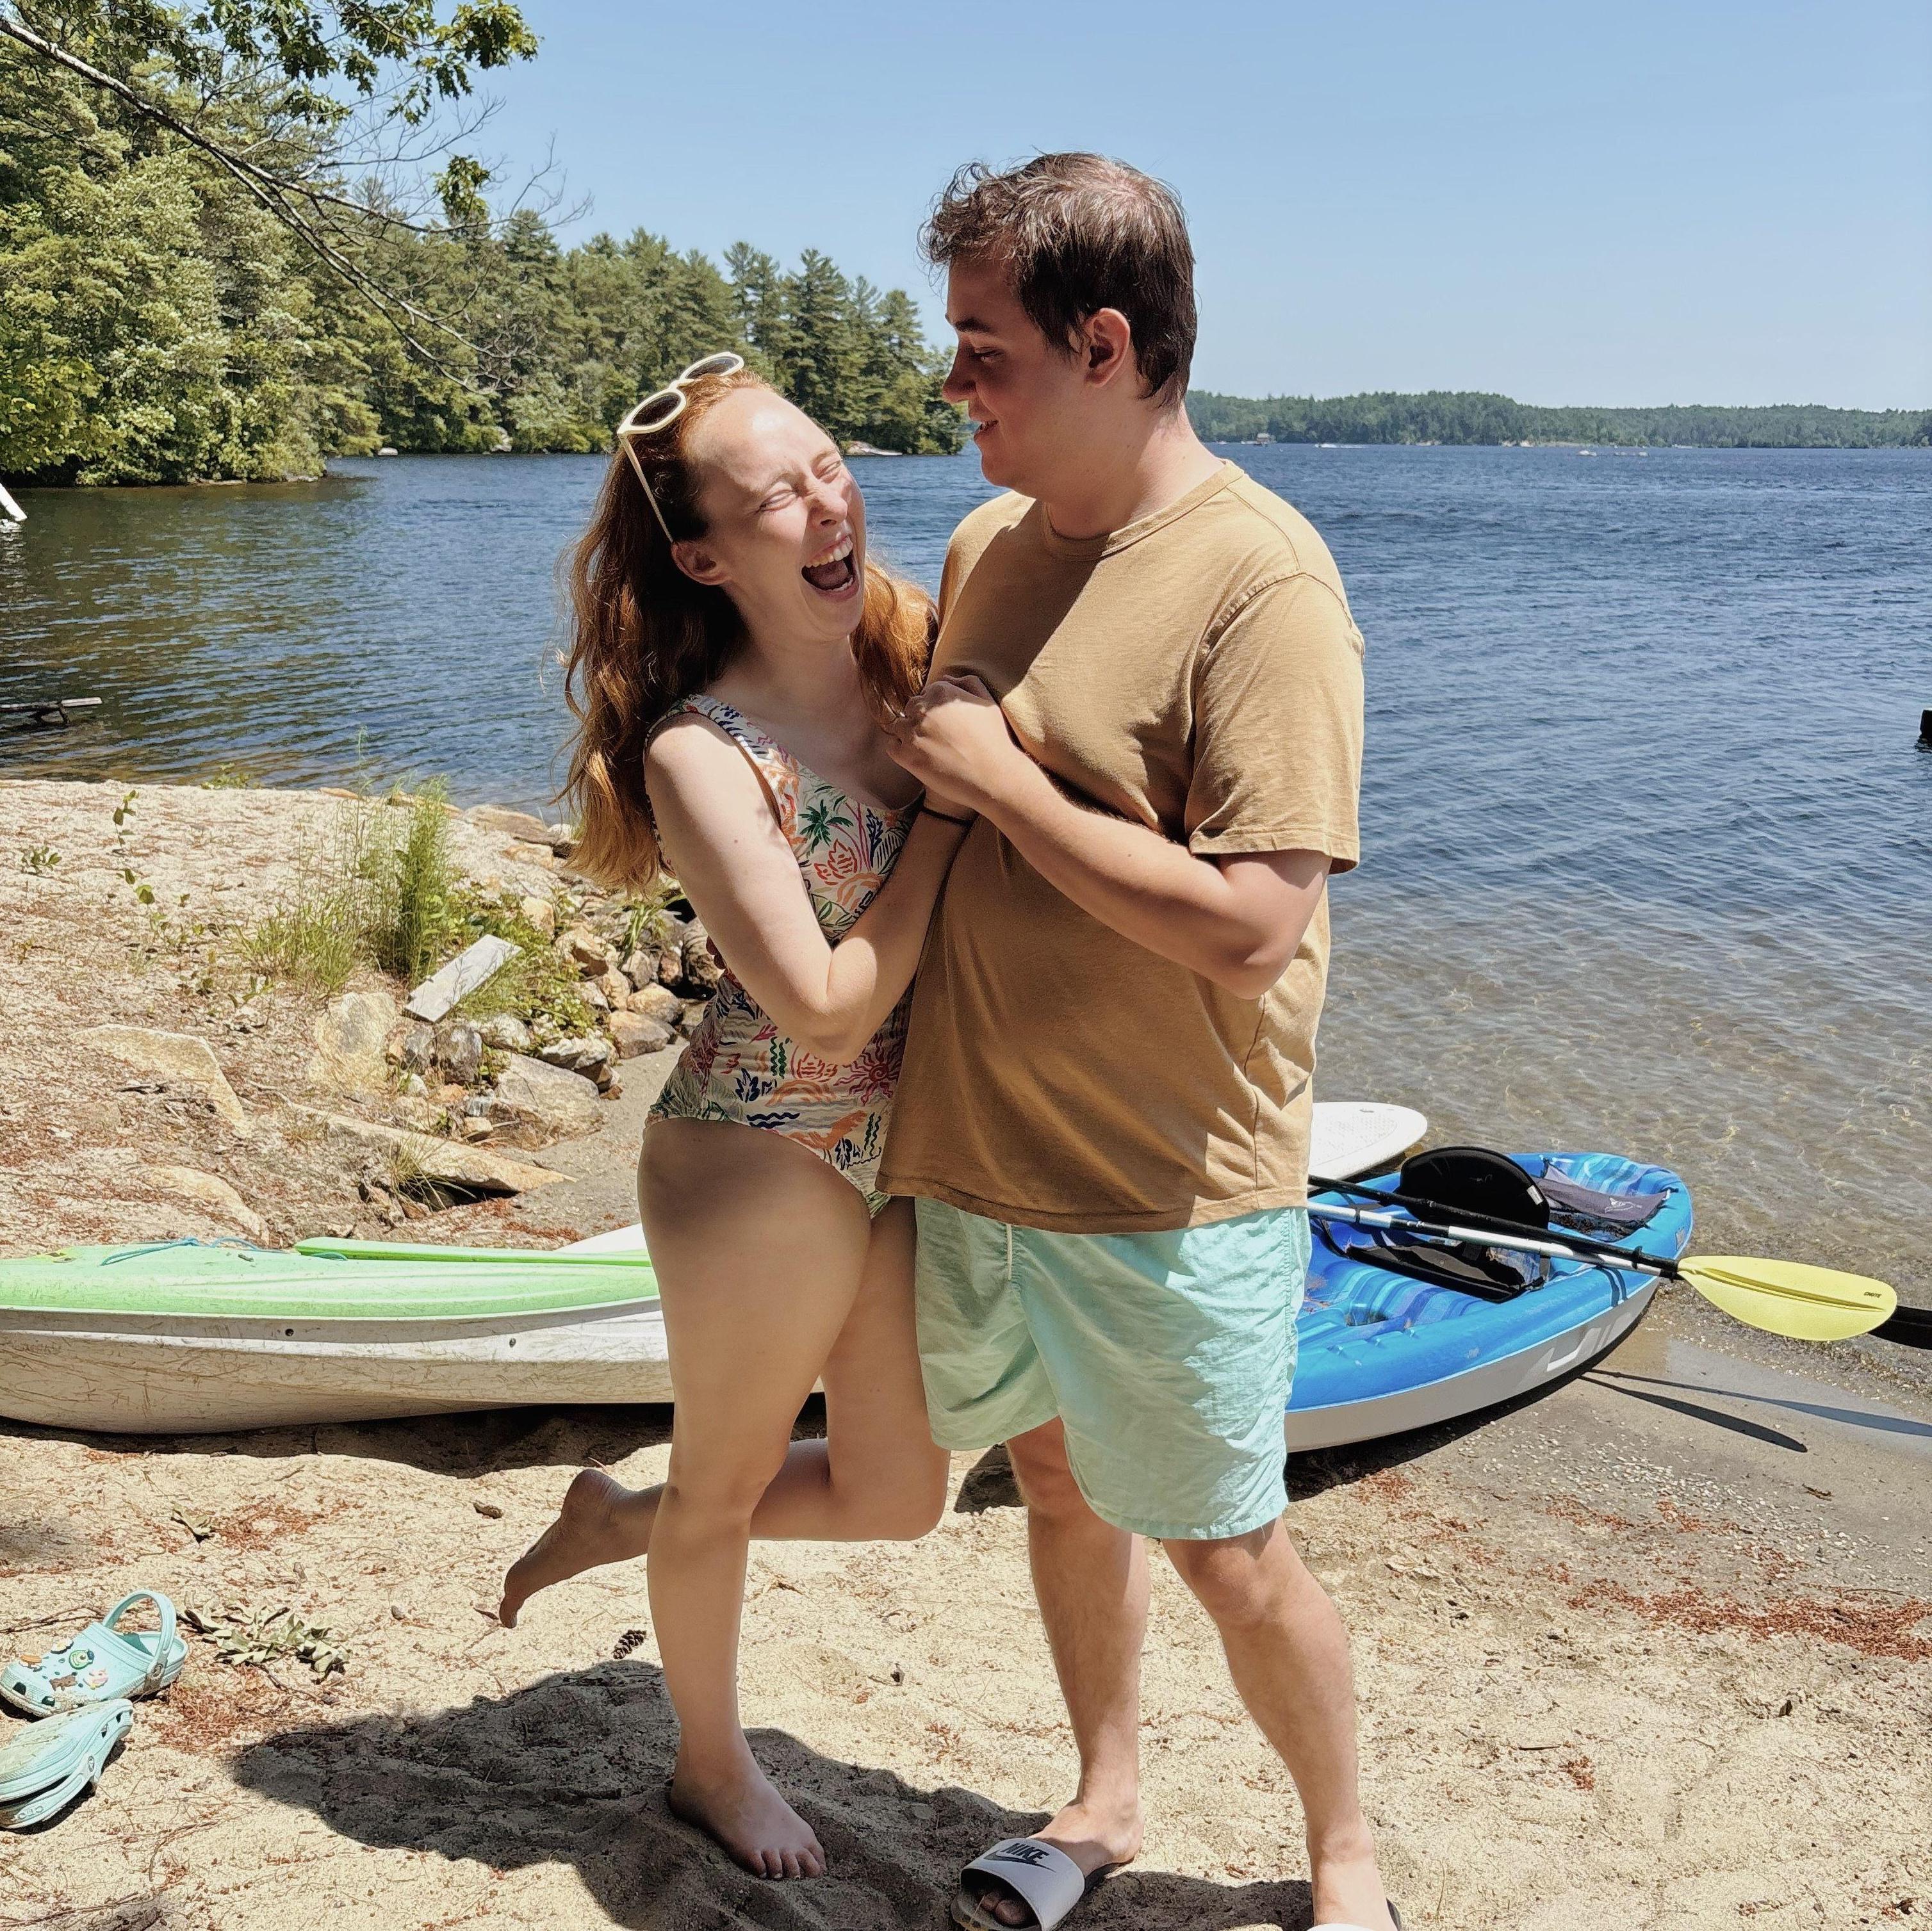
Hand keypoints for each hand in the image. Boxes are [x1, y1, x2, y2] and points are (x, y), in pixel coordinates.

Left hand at [885, 674, 1030, 816]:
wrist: (993, 776)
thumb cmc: (994, 739)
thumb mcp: (987, 701)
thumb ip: (967, 683)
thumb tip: (946, 677)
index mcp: (941, 692)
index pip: (926, 694)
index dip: (935, 709)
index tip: (945, 723)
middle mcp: (923, 709)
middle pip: (911, 708)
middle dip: (921, 720)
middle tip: (938, 737)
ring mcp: (912, 733)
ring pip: (900, 726)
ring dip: (910, 734)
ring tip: (929, 748)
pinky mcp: (907, 756)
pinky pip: (892, 746)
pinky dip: (900, 750)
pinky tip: (917, 756)